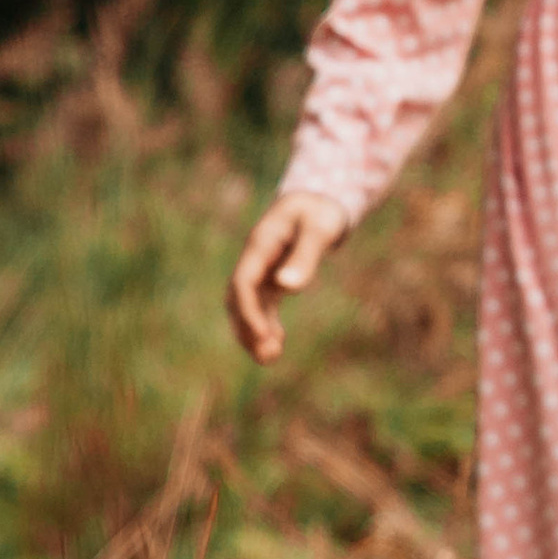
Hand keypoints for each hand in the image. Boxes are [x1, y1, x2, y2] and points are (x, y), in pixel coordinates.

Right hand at [227, 192, 346, 361]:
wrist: (316, 200)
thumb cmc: (319, 211)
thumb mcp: (318, 229)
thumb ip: (305, 255)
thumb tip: (288, 287)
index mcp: (260, 245)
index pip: (243, 284)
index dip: (249, 311)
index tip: (264, 336)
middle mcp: (255, 260)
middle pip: (238, 299)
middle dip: (248, 328)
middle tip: (269, 356)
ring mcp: (261, 269)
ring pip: (247, 306)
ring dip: (254, 332)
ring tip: (270, 358)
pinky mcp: (271, 278)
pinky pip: (261, 305)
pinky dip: (265, 325)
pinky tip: (277, 343)